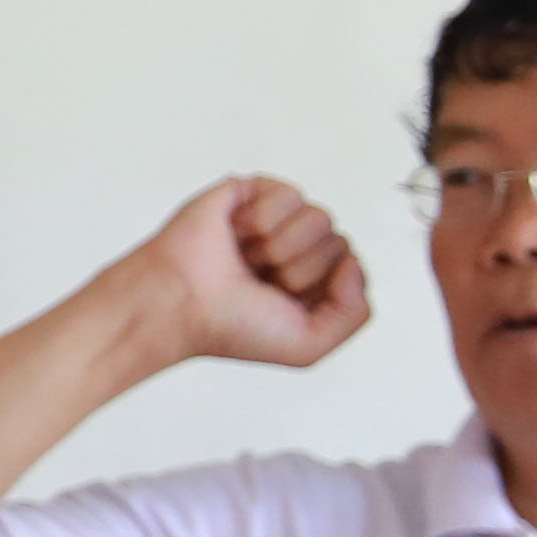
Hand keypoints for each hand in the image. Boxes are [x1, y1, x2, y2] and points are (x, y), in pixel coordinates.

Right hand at [122, 174, 368, 370]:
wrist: (180, 304)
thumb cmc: (231, 327)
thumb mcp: (309, 345)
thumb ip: (356, 313)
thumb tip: (352, 261)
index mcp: (308, 281)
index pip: (350, 266)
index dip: (320, 287)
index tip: (279, 302)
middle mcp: (294, 248)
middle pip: (338, 242)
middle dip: (298, 269)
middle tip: (255, 280)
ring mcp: (273, 218)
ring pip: (319, 218)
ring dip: (279, 247)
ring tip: (243, 258)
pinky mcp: (250, 191)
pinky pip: (291, 195)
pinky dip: (262, 220)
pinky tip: (235, 234)